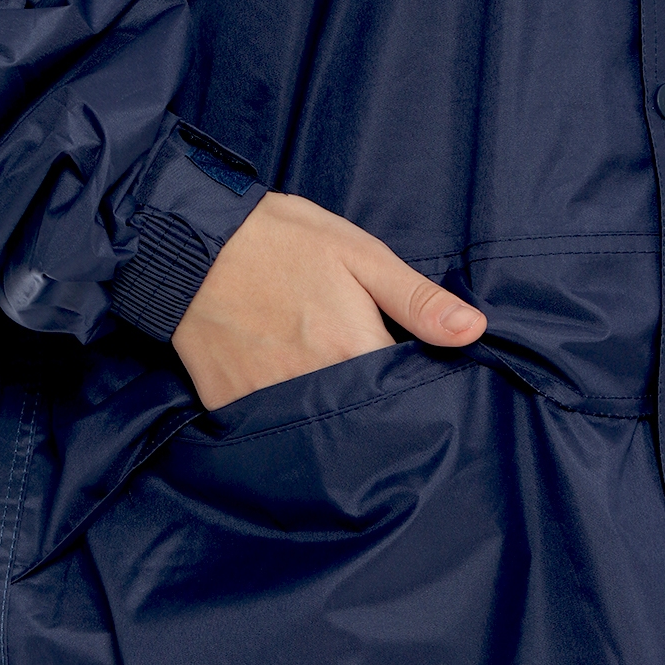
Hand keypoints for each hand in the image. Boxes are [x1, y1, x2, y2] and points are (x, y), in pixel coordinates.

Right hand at [171, 191, 485, 408]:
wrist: (190, 243)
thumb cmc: (279, 240)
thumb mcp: (356, 253)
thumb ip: (416, 298)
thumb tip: (473, 332)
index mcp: (351, 348)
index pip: (401, 388)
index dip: (405, 378)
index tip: (398, 364)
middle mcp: (312, 384)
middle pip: (358, 413)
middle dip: (365, 398)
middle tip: (347, 363)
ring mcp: (266, 399)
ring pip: (312, 423)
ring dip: (321, 408)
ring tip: (310, 371)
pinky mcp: (228, 404)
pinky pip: (263, 423)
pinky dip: (274, 411)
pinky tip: (271, 380)